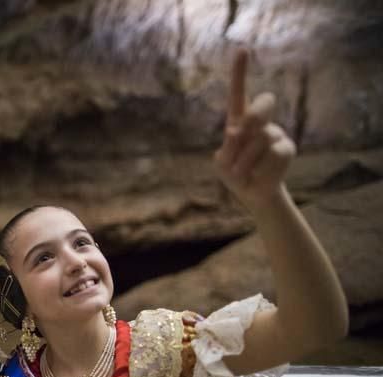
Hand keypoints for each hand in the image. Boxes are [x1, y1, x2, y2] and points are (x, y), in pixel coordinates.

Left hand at [214, 50, 295, 209]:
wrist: (253, 193)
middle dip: (253, 119)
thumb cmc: (234, 174)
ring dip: (245, 161)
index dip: (240, 72)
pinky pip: (274, 155)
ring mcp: (276, 133)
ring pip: (262, 139)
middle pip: (261, 106)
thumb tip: (236, 130)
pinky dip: (261, 169)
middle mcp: (259, 122)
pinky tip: (260, 174)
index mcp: (238, 120)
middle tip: (238, 135)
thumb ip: (228, 147)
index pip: (238, 93)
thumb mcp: (223, 163)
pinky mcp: (287, 147)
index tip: (241, 49)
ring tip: (243, 171)